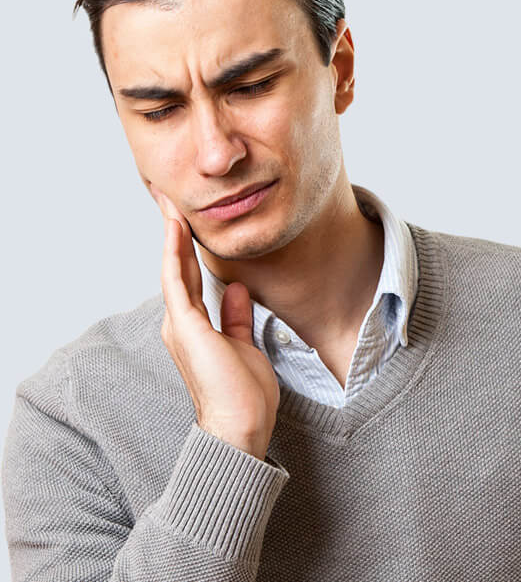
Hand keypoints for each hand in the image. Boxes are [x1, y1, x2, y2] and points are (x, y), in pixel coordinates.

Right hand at [150, 186, 279, 460]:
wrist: (240, 427)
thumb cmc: (243, 394)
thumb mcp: (244, 344)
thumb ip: (236, 317)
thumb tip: (237, 289)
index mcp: (195, 327)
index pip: (190, 278)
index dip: (187, 248)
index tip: (186, 220)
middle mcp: (182, 323)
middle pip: (177, 268)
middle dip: (174, 233)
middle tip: (169, 200)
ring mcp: (181, 324)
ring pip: (173, 269)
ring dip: (171, 235)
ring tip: (169, 203)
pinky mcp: (187, 327)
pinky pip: (178, 281)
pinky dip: (175, 253)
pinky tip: (176, 229)